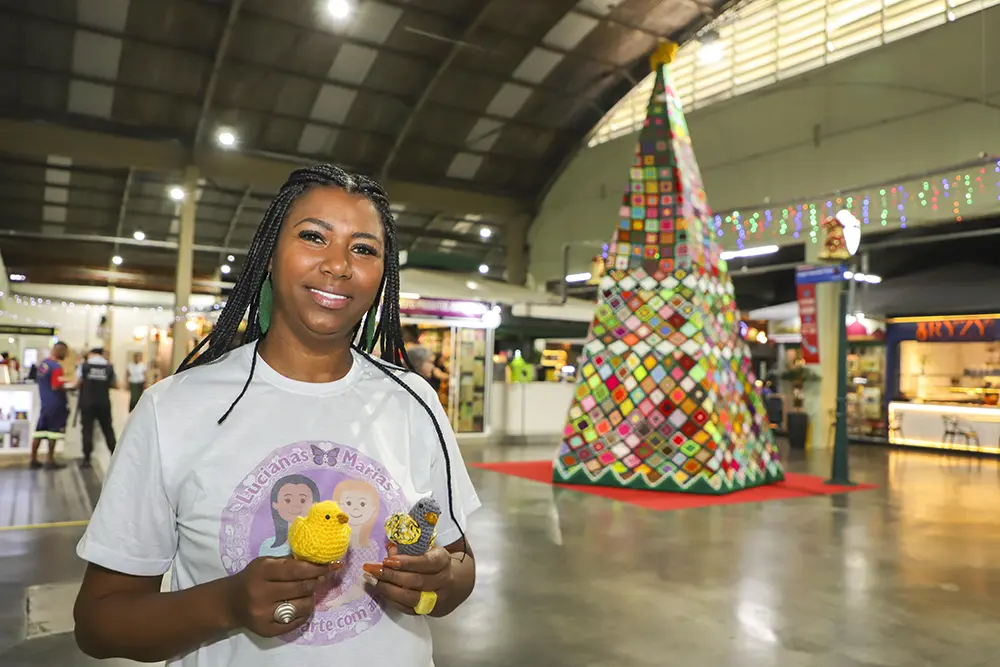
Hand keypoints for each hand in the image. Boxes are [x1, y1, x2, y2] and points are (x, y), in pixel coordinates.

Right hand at [224, 557, 341, 636]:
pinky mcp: (266, 630)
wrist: (232, 602)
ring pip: (302, 606)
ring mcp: (263, 614)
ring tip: (308, 593)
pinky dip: (303, 613)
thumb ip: (289, 562)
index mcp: (262, 572)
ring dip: (311, 598)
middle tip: (322, 578)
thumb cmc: (254, 577)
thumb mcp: (266, 562)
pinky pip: (296, 622)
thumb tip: (320, 561)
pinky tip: (300, 606)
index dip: (317, 568)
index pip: (296, 570)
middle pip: (302, 588)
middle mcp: (261, 594)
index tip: (331, 566)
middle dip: (316, 582)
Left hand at [362, 545, 453, 614]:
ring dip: (388, 589)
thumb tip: (390, 549)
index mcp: (443, 560)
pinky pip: (408, 608)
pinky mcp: (429, 611)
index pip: (426, 562)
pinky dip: (392, 600)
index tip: (387, 560)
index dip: (407, 562)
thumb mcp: (428, 549)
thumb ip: (410, 548)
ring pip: (411, 597)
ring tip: (371, 581)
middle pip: (416, 581)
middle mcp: (443, 580)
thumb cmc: (435, 562)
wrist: (454, 583)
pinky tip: (380, 592)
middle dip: (391, 575)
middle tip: (372, 569)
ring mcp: (437, 598)